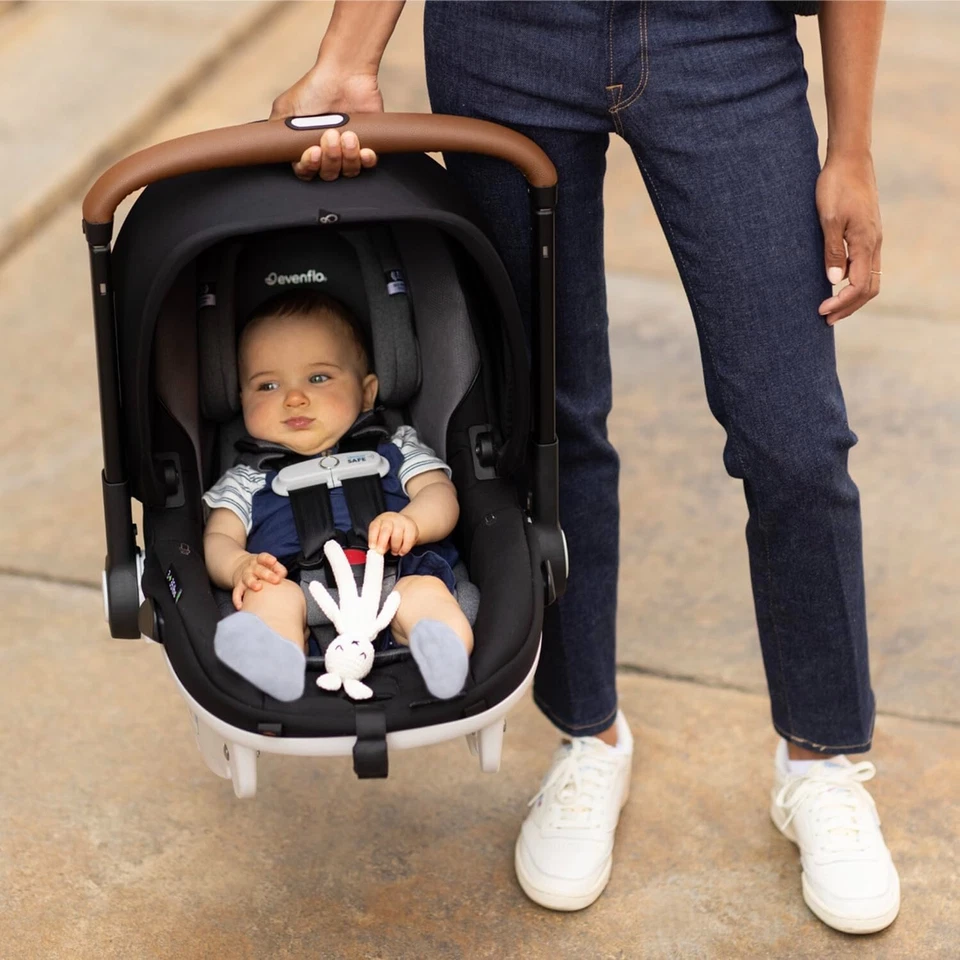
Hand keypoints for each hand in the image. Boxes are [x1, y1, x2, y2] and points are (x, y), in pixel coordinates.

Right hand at [231, 552, 286, 608]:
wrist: (239, 566)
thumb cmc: (261, 568)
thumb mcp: (268, 564)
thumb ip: (278, 570)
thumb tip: (282, 578)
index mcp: (259, 560)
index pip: (263, 557)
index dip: (268, 559)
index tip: (274, 561)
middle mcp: (251, 567)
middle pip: (258, 569)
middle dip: (267, 574)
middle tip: (276, 580)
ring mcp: (244, 576)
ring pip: (247, 579)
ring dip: (252, 583)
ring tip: (258, 588)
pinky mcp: (238, 586)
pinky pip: (236, 593)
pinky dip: (237, 600)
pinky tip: (241, 606)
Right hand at [270, 67, 381, 180]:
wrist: (344, 73)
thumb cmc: (315, 88)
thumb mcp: (285, 109)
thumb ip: (274, 132)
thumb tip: (268, 148)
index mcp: (307, 147)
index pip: (307, 171)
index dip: (309, 166)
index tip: (313, 152)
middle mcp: (328, 152)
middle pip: (328, 174)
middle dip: (330, 158)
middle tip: (330, 135)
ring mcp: (348, 151)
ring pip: (348, 171)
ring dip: (348, 156)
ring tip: (347, 135)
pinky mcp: (369, 145)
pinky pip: (368, 164)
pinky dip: (366, 160)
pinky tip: (364, 149)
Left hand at [368, 512, 418, 555]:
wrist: (406, 524)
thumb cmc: (391, 532)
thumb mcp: (382, 536)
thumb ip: (379, 544)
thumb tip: (377, 553)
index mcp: (380, 520)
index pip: (374, 527)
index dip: (372, 537)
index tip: (372, 547)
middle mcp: (391, 518)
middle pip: (386, 530)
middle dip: (382, 542)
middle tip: (381, 552)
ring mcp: (402, 521)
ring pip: (397, 536)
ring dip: (395, 547)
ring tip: (394, 552)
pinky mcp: (412, 527)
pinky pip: (408, 540)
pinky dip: (404, 548)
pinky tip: (401, 552)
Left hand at [816, 152, 882, 324]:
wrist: (850, 159)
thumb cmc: (836, 186)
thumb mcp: (829, 220)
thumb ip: (833, 251)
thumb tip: (835, 282)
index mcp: (866, 243)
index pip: (859, 286)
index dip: (841, 303)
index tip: (821, 311)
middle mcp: (874, 244)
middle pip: (869, 288)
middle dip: (848, 307)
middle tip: (825, 319)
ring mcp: (873, 239)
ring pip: (869, 278)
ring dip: (852, 297)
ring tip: (831, 307)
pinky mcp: (867, 233)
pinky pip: (866, 266)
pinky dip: (853, 282)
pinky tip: (836, 284)